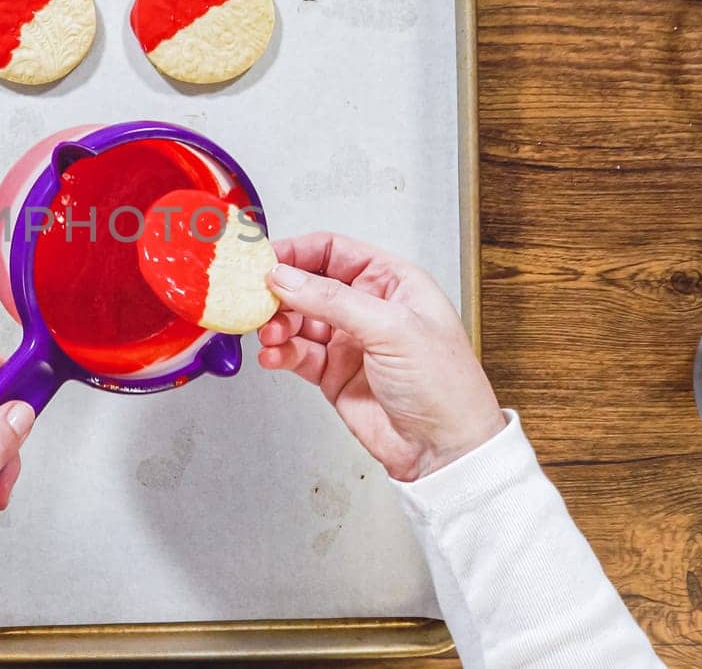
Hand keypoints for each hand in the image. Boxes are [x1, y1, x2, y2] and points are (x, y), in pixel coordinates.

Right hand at [258, 232, 503, 481]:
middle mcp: (368, 307)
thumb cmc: (444, 385)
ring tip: (271, 335)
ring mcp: (348, 341)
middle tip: (257, 300)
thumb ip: (333, 300)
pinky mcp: (333, 373)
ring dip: (278, 324)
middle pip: (308, 284)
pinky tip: (274, 356)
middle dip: (281, 291)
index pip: (334, 251)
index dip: (297, 251)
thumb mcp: (391, 328)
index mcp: (392, 283)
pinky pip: (296, 353)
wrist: (443, 449)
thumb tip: (285, 277)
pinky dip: (280, 353)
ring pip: (297, 320)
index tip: (264, 259)